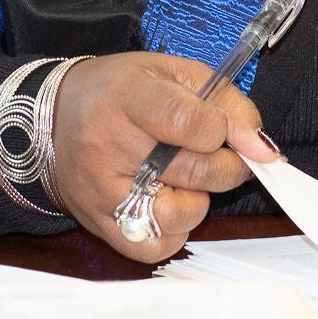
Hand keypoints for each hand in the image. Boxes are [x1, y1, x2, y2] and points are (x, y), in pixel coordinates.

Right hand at [48, 52, 279, 262]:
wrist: (54, 117)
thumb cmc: (122, 90)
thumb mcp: (174, 73)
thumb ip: (226, 101)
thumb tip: (262, 146)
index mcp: (128, 98)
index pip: (188, 122)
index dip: (222, 128)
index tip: (224, 127)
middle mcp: (109, 147)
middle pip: (194, 170)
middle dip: (226, 164)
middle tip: (220, 153)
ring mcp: (102, 191)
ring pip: (180, 214)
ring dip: (201, 197)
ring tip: (187, 176)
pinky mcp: (100, 224)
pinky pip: (158, 245)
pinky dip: (177, 228)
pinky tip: (169, 199)